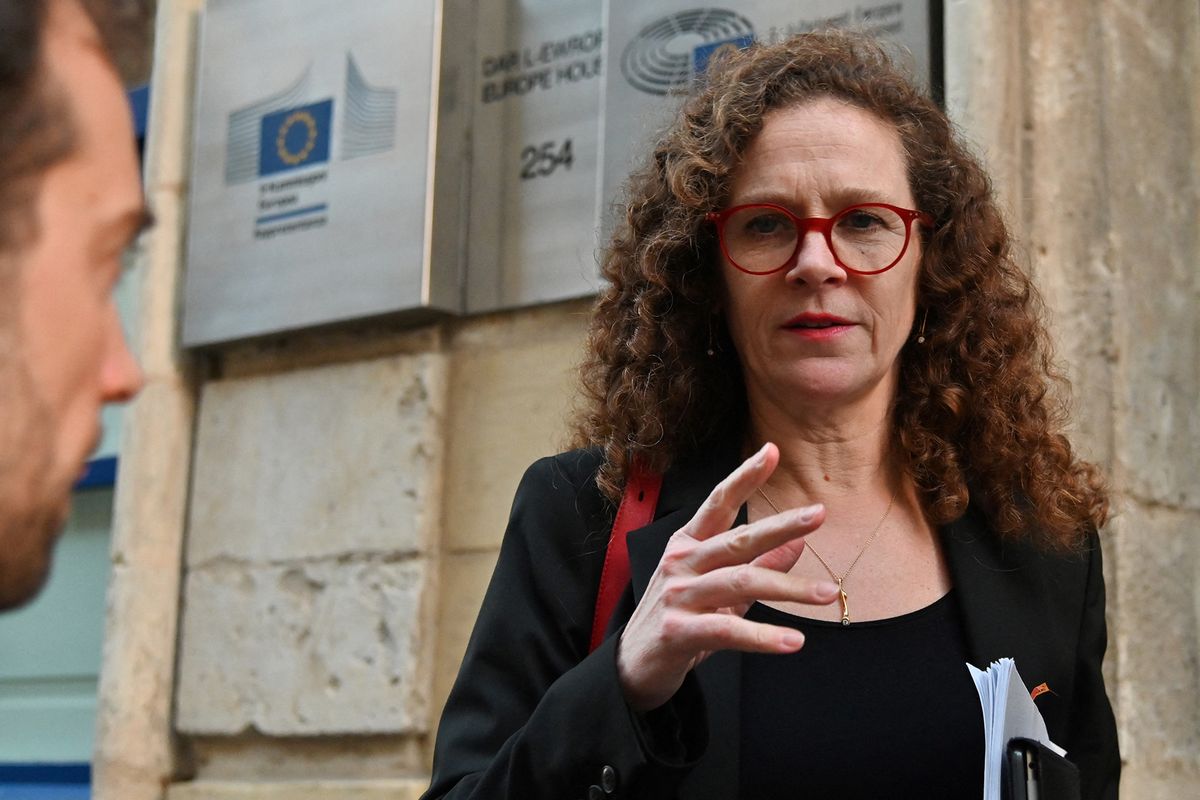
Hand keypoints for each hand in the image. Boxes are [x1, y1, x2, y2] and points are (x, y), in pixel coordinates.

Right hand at [615, 443, 838, 711]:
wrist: (634, 666)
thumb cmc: (680, 620)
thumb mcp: (720, 590)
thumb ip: (758, 567)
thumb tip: (799, 544)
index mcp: (688, 544)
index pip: (719, 502)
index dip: (745, 476)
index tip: (772, 451)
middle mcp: (680, 562)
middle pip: (738, 539)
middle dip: (780, 525)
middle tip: (819, 514)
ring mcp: (677, 595)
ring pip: (740, 583)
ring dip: (788, 589)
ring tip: (828, 593)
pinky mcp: (678, 631)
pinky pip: (727, 629)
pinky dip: (763, 636)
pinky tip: (793, 642)